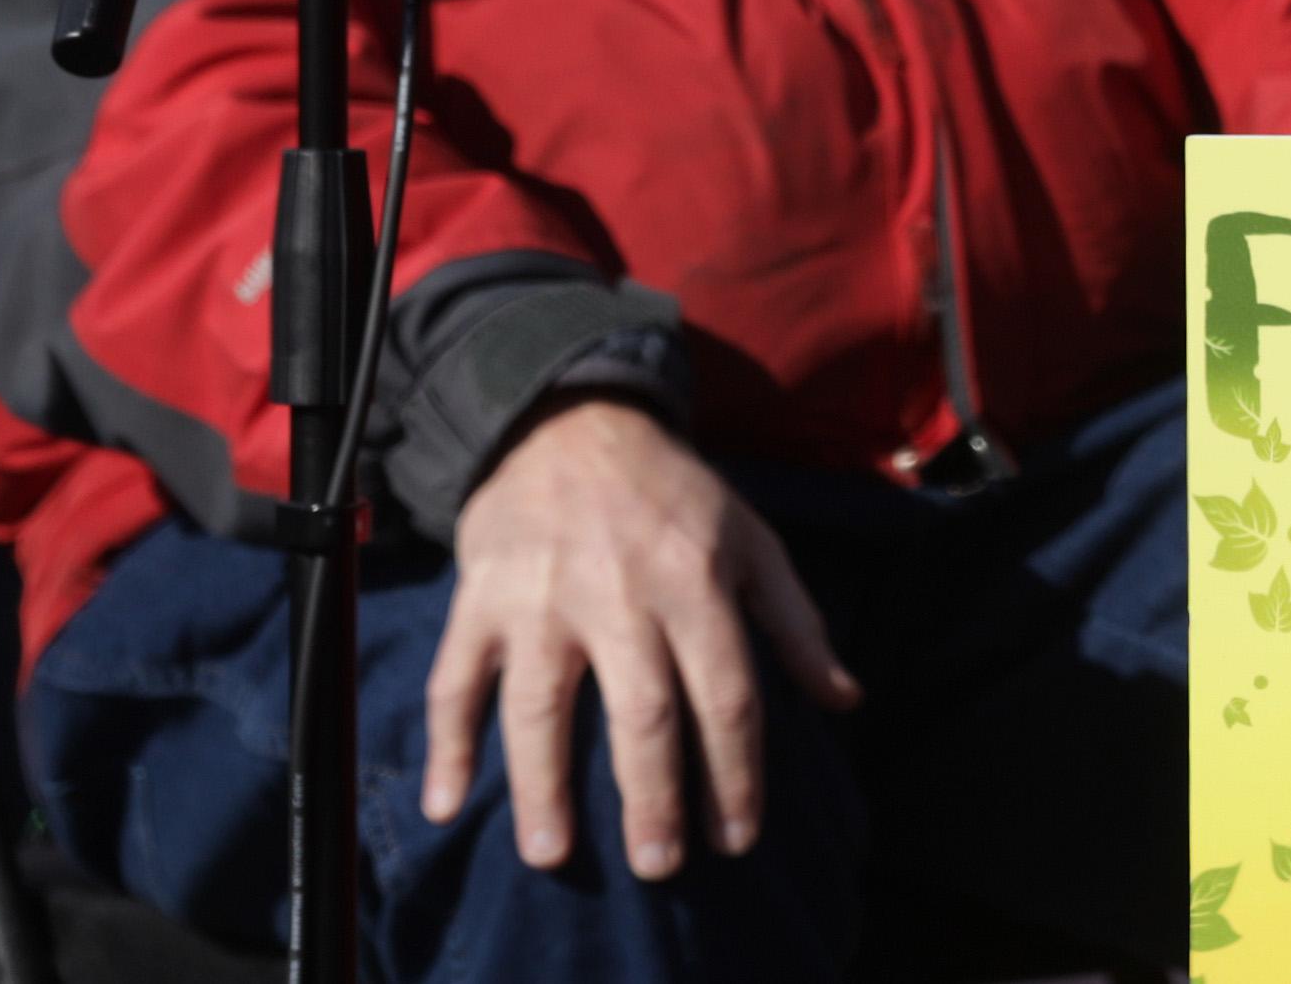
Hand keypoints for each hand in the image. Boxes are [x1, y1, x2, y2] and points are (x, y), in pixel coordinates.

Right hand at [416, 398, 858, 879]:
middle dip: (653, 795)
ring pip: (543, 706)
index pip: (727, 693)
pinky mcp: (482, 600)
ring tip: (552, 855)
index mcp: (697, 582)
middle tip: (659, 866)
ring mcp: (544, 600)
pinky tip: (445, 801)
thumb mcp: (755, 541)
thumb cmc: (676, 495)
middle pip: (642, 710)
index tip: (738, 837)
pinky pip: (457, 679)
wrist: (573, 423)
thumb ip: (797, 624)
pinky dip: (445, 742)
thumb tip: (846, 700)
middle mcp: (621, 595)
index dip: (737, 771)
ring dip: (544, 786)